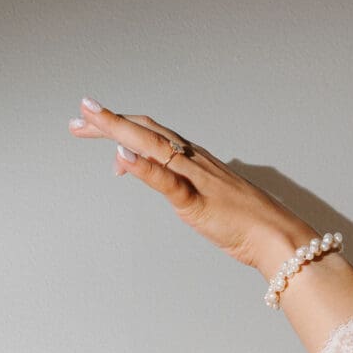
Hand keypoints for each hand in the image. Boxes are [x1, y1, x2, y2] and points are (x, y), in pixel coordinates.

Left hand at [68, 96, 312, 279]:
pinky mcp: (197, 201)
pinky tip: (122, 158)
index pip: (149, 133)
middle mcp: (192, 159)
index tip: (89, 120)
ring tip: (90, 120)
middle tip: (78, 116)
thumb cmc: (242, 220)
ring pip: (152, 145)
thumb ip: (168, 183)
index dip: (118, 124)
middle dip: (109, 121)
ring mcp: (195, 178)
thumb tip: (137, 168)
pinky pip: (168, 181)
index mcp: (192, 159)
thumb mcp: (198, 197)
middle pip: (145, 131)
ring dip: (119, 130)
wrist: (274, 235)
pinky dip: (144, 168)